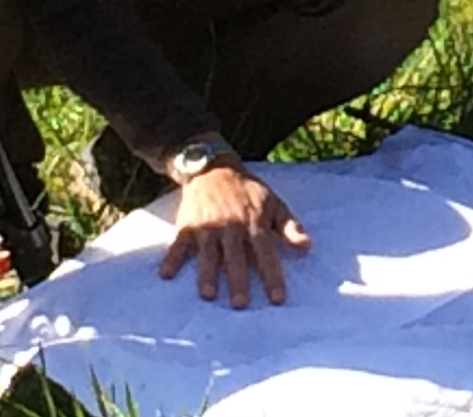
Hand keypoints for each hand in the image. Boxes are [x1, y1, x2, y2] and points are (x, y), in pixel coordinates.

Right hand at [159, 165, 310, 307]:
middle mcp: (230, 226)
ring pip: (207, 253)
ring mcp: (207, 225)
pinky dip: (171, 258)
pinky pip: (179, 243)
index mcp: (253, 223)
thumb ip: (289, 226)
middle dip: (238, 280)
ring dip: (207, 274)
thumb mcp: (274, 203)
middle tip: (240, 304)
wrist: (214, 168)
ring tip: (208, 295)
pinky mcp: (187, 224)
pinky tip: (165, 274)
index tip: (277, 299)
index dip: (272, 276)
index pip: (266, 253)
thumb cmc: (248, 191)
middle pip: (235, 257)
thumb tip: (306, 246)